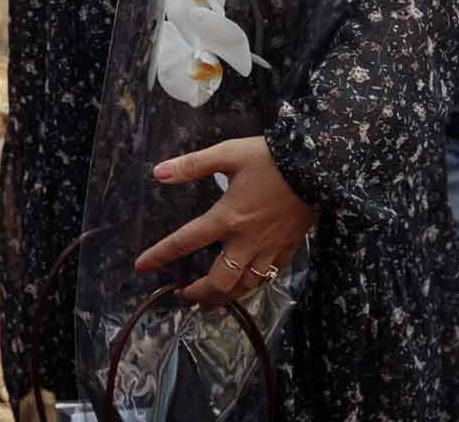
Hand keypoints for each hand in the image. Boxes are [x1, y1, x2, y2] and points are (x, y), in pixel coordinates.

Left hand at [133, 136, 316, 306]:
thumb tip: (158, 173)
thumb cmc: (270, 159)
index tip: (141, 266)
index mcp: (227, 218)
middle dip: (199, 294)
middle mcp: (246, 241)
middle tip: (184, 296)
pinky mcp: (287, 250)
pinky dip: (250, 287)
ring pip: (244, 287)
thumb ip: (192, 165)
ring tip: (209, 303)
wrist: (317, 169)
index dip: (160, 255)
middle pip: (219, 281)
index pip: (185, 242)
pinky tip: (244, 286)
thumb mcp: (228, 154)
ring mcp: (269, 250)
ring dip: (224, 298)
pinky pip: (267, 279)